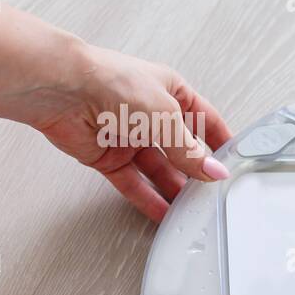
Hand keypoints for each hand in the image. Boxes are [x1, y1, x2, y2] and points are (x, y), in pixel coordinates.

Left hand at [33, 44, 235, 222]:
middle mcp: (150, 115)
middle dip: (197, 171)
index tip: (234, 164)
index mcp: (170, 92)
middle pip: (182, 150)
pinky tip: (163, 212)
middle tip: (213, 192)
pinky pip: (134, 184)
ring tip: (191, 209)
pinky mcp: (108, 157)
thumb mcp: (165, 116)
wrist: (60, 89)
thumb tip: (212, 170)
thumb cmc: (109, 82)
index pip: (205, 120)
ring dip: (174, 190)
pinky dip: (148, 199)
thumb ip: (190, 150)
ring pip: (159, 170)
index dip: (221, 142)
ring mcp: (129, 137)